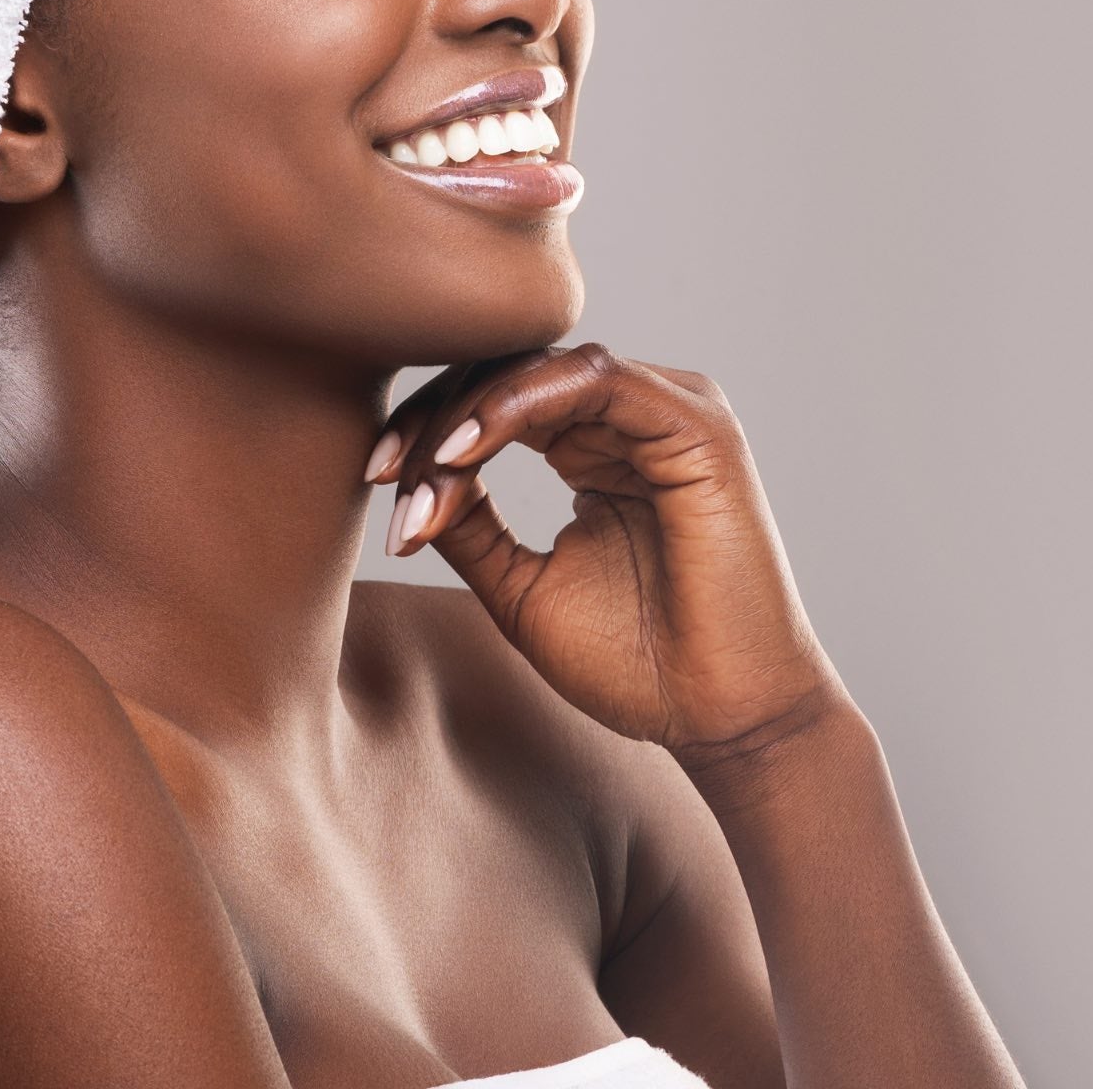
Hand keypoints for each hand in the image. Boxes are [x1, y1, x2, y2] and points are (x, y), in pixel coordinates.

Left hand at [366, 343, 848, 766]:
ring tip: (425, 466)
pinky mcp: (697, 426)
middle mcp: (631, 414)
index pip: (495, 397)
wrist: (723, 725)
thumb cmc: (638, 666)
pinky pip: (595, 379)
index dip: (426, 423)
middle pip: (510, 370)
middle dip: (435, 413)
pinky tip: (470, 448)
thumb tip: (404, 481)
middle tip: (379, 466)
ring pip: (543, 367)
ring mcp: (669, 411)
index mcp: (594, 442)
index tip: (369, 472)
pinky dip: (522, 404)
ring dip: (471, 411)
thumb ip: (471, 524)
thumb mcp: (520, 586)